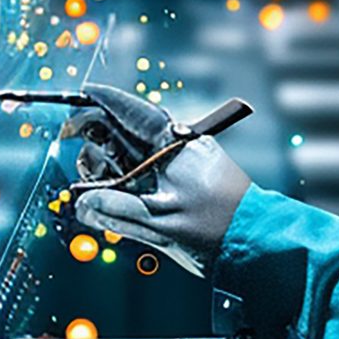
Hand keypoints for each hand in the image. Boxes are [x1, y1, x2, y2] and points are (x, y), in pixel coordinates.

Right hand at [73, 85, 251, 277]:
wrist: (257, 243)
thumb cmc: (214, 228)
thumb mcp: (160, 222)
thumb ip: (117, 211)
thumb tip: (82, 203)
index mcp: (172, 145)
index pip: (131, 111)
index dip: (104, 101)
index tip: (83, 95)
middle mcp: (177, 148)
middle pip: (127, 134)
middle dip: (99, 146)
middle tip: (81, 166)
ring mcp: (182, 165)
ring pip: (134, 157)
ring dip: (111, 171)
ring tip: (96, 191)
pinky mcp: (186, 183)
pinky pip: (148, 176)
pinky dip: (128, 184)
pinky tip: (117, 201)